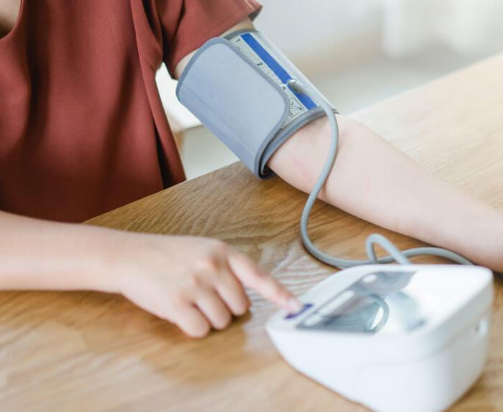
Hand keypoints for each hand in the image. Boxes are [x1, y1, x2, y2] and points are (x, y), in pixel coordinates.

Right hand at [108, 234, 301, 337]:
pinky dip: (193, 327)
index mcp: (222, 252)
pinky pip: (200, 330)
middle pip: (240, 307)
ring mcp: (195, 286)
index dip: (280, 294)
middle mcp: (212, 267)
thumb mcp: (203, 249)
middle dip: (226, 307)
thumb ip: (228, 267)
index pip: (258, 276)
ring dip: (209, 318)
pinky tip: (181, 312)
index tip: (296, 307)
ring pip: (222, 321)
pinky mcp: (177, 304)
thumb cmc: (168, 255)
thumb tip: (248, 294)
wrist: (130, 257)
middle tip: (205, 296)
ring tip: (191, 301)